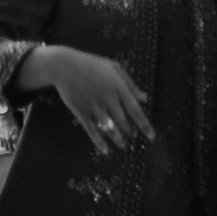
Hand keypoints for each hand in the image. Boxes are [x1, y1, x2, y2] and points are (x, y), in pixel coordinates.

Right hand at [24, 45, 153, 154]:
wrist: (65, 66)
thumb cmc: (92, 65)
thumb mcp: (115, 69)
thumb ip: (131, 85)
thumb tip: (144, 98)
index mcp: (119, 87)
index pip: (136, 110)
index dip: (144, 125)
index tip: (151, 136)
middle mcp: (108, 98)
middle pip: (123, 120)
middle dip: (130, 131)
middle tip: (133, 136)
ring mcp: (93, 105)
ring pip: (109, 127)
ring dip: (117, 138)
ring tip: (123, 145)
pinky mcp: (80, 111)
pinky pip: (91, 130)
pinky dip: (99, 142)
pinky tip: (105, 150)